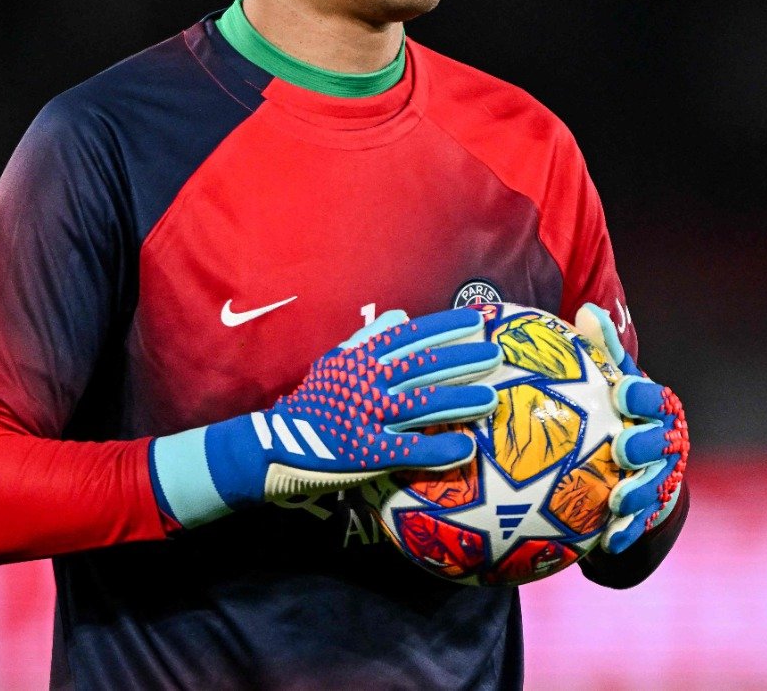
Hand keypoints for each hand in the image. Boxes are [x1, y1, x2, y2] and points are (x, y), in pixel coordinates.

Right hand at [151, 307, 502, 527]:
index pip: (408, 336)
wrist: (270, 445)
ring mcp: (365, 417)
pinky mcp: (364, 452)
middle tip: (496, 355)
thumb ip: (369, 338)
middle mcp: (365, 383)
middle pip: (422, 366)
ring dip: (459, 401)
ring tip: (490, 399)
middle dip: (462, 360)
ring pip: (420, 404)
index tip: (476, 321)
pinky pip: (407, 449)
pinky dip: (437, 449)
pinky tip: (465, 449)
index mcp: (359, 359)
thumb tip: (401, 314)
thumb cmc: (311, 402)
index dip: (444, 328)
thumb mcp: (335, 362)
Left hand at [573, 302, 688, 553]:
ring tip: (616, 500)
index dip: (639, 396)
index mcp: (654, 408)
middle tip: (622, 448)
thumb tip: (586, 311)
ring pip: (654, 487)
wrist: (630, 464)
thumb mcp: (608, 380)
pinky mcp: (649, 513)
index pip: (653, 398)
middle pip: (660, 444)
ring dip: (637, 494)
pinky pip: (639, 525)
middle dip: (644, 445)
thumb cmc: (612, 411)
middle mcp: (664, 442)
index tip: (620, 392)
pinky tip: (606, 542)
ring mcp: (660, 478)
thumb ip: (600, 351)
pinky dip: (624, 533)